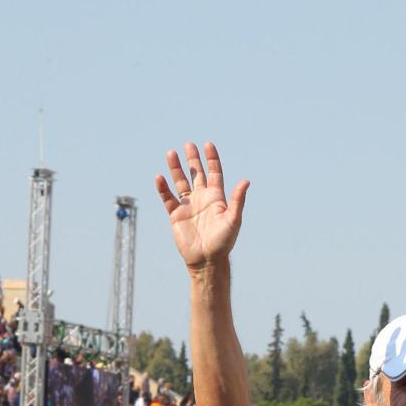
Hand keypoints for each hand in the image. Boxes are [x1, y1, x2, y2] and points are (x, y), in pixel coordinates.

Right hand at [155, 141, 249, 270]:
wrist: (207, 260)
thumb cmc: (223, 242)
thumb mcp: (233, 220)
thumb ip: (237, 200)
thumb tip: (246, 181)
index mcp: (216, 198)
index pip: (214, 173)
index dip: (212, 159)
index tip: (208, 144)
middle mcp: (201, 199)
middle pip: (196, 174)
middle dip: (192, 159)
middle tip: (188, 144)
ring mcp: (188, 206)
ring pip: (180, 182)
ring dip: (175, 168)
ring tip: (171, 153)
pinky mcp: (176, 215)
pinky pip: (167, 198)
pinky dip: (163, 188)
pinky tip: (159, 177)